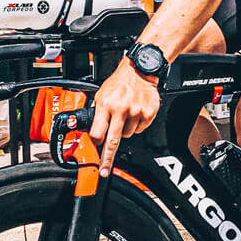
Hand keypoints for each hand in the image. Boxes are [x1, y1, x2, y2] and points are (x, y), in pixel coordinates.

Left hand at [90, 58, 160, 175]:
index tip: (94, 149)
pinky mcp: (148, 113)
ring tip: (125, 115)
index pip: (97, 133)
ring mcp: (136, 112)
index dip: (95, 142)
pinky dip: (136, 125)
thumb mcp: (101, 94)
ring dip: (124, 130)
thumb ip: (97, 112)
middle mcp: (120, 109)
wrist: (140, 71)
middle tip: (104, 170)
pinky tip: (134, 114)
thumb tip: (91, 131)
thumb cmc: (120, 82)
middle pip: (112, 141)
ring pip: (127, 135)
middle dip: (107, 159)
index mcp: (106, 104)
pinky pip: (140, 130)